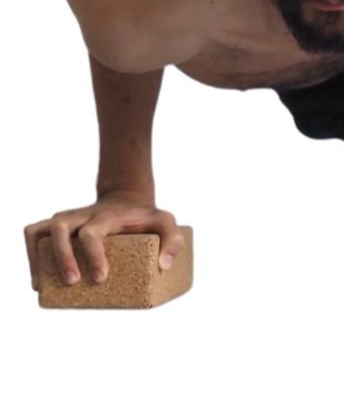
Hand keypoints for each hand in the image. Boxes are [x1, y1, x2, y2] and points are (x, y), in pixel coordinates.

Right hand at [23, 190, 185, 289]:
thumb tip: (164, 266)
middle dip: (62, 257)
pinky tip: (38, 279)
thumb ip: (173, 241)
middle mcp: (81, 215)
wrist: (126, 199)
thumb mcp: (166, 222)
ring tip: (42, 285)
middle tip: (73, 282)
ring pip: (40, 230)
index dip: (93, 256)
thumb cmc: (145, 217)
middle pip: (60, 228)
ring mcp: (66, 218)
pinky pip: (33, 233)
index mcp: (106, 216)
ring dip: (37, 256)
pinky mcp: (55, 224)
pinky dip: (30, 253)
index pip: (92, 233)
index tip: (101, 278)